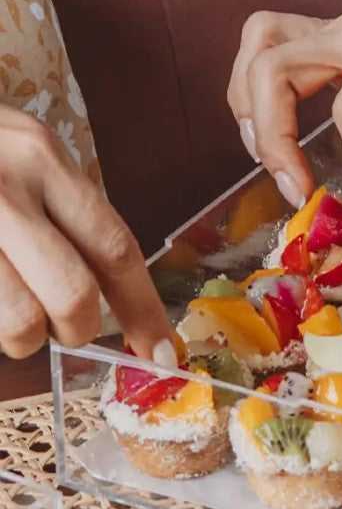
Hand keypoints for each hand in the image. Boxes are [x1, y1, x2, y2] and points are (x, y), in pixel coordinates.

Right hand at [0, 104, 173, 361]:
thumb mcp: (21, 156)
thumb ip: (65, 217)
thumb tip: (110, 300)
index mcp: (41, 159)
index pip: (114, 249)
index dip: (143, 310)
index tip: (160, 352)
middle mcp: (0, 186)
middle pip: (73, 297)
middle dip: (75, 330)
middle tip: (61, 326)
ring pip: (17, 322)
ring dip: (18, 336)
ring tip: (7, 313)